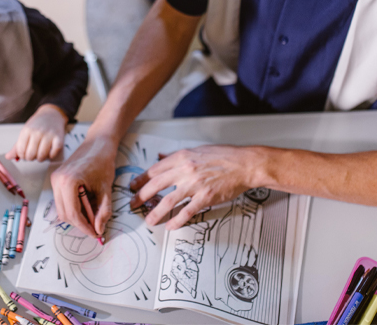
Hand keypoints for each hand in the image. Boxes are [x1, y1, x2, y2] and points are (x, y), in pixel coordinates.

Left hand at [5, 104, 67, 161]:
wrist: (52, 114)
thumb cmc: (38, 124)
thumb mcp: (25, 131)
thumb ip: (17, 146)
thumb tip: (8, 157)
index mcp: (27, 130)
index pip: (20, 150)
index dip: (22, 155)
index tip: (25, 153)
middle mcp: (38, 132)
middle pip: (30, 155)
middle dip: (31, 158)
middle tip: (33, 154)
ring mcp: (49, 135)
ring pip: (41, 156)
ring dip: (40, 158)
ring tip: (40, 153)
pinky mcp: (59, 139)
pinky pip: (53, 154)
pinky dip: (50, 156)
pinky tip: (49, 152)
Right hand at [50, 133, 118, 237]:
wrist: (98, 143)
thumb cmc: (103, 162)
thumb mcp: (106, 189)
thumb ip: (103, 211)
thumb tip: (99, 229)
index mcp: (69, 181)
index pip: (73, 214)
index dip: (84, 227)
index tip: (96, 234)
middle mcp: (57, 181)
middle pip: (64, 214)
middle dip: (80, 224)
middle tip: (95, 228)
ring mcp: (55, 179)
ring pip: (61, 208)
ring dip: (76, 216)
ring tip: (92, 216)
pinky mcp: (56, 179)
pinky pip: (62, 200)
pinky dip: (72, 207)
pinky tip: (86, 204)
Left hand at [129, 144, 257, 229]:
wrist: (243, 164)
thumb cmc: (223, 156)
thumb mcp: (196, 150)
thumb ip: (177, 155)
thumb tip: (161, 156)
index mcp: (182, 157)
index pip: (155, 169)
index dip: (142, 179)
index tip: (134, 186)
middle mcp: (185, 170)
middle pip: (156, 185)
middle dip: (142, 196)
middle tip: (133, 204)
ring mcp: (195, 184)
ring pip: (169, 200)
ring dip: (156, 212)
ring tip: (148, 220)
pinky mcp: (206, 197)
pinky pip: (187, 211)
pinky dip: (177, 220)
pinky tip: (171, 226)